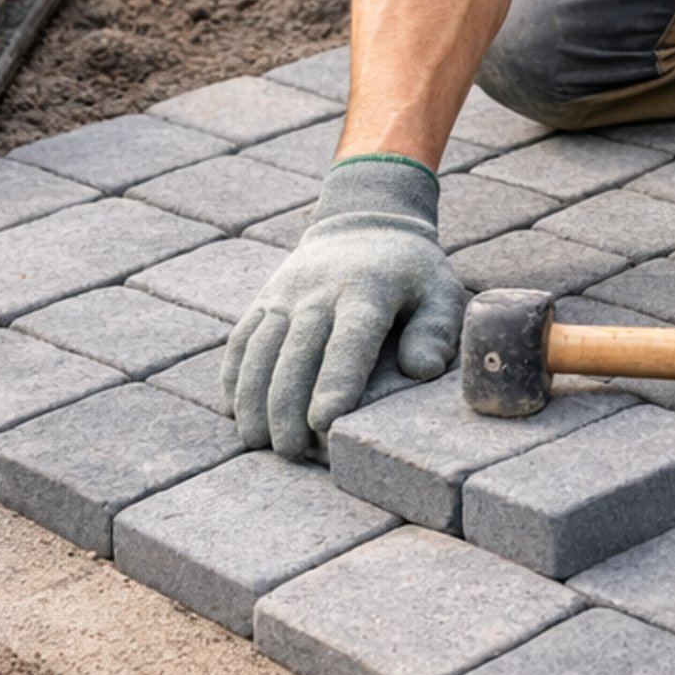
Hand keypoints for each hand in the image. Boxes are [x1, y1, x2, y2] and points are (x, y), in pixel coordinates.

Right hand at [224, 156, 463, 460]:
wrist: (363, 223)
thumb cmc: (410, 273)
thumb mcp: (440, 291)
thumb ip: (436, 330)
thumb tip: (421, 369)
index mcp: (367, 291)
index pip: (349, 340)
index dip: (335, 381)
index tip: (323, 422)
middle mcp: (319, 292)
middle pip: (296, 352)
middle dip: (287, 405)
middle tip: (289, 452)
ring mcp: (286, 294)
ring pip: (261, 348)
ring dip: (254, 397)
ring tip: (257, 441)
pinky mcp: (264, 299)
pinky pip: (241, 339)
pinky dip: (234, 375)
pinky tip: (236, 411)